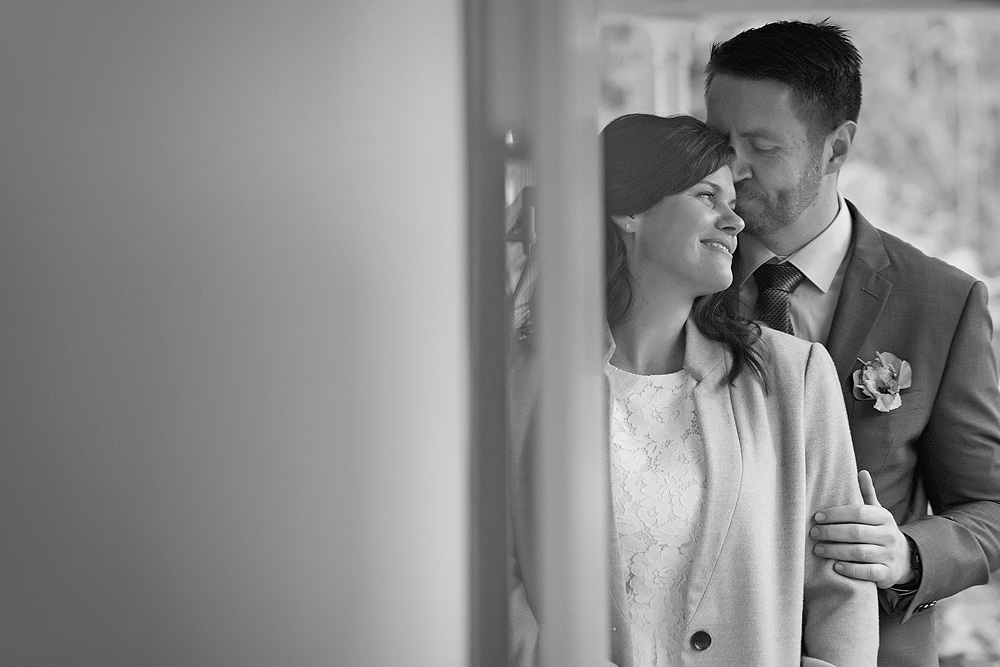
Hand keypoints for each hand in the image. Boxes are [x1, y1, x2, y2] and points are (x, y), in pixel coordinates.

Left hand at [811, 470, 913, 588]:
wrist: (903, 559)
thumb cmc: (880, 531)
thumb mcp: (877, 512)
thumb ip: (867, 494)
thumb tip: (861, 472)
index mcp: (884, 517)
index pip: (858, 512)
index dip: (836, 514)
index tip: (817, 517)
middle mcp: (888, 535)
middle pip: (857, 532)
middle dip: (831, 533)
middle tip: (813, 533)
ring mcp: (889, 555)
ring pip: (860, 552)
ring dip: (836, 551)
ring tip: (818, 550)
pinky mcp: (887, 573)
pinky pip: (868, 572)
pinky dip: (851, 570)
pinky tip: (836, 567)